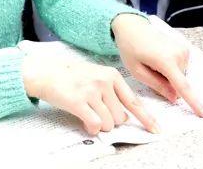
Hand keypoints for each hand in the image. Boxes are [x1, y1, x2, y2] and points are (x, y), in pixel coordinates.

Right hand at [22, 51, 158, 135]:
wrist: (47, 72)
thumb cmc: (73, 76)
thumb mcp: (97, 76)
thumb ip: (113, 92)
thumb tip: (125, 115)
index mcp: (112, 76)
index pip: (134, 101)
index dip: (146, 118)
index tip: (156, 129)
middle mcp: (105, 82)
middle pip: (120, 118)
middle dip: (111, 120)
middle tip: (97, 110)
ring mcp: (92, 92)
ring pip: (108, 123)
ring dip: (100, 124)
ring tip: (88, 112)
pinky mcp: (79, 102)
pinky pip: (95, 125)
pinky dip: (91, 127)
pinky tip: (84, 120)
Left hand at [111, 14, 202, 117]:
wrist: (133, 27)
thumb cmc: (131, 49)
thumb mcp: (137, 71)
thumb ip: (157, 86)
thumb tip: (175, 98)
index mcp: (166, 61)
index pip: (183, 86)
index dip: (194, 102)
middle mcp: (179, 54)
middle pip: (179, 82)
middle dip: (167, 83)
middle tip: (149, 69)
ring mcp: (184, 49)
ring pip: (180, 75)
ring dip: (168, 75)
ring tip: (153, 61)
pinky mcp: (184, 47)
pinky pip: (181, 67)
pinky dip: (171, 68)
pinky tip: (160, 57)